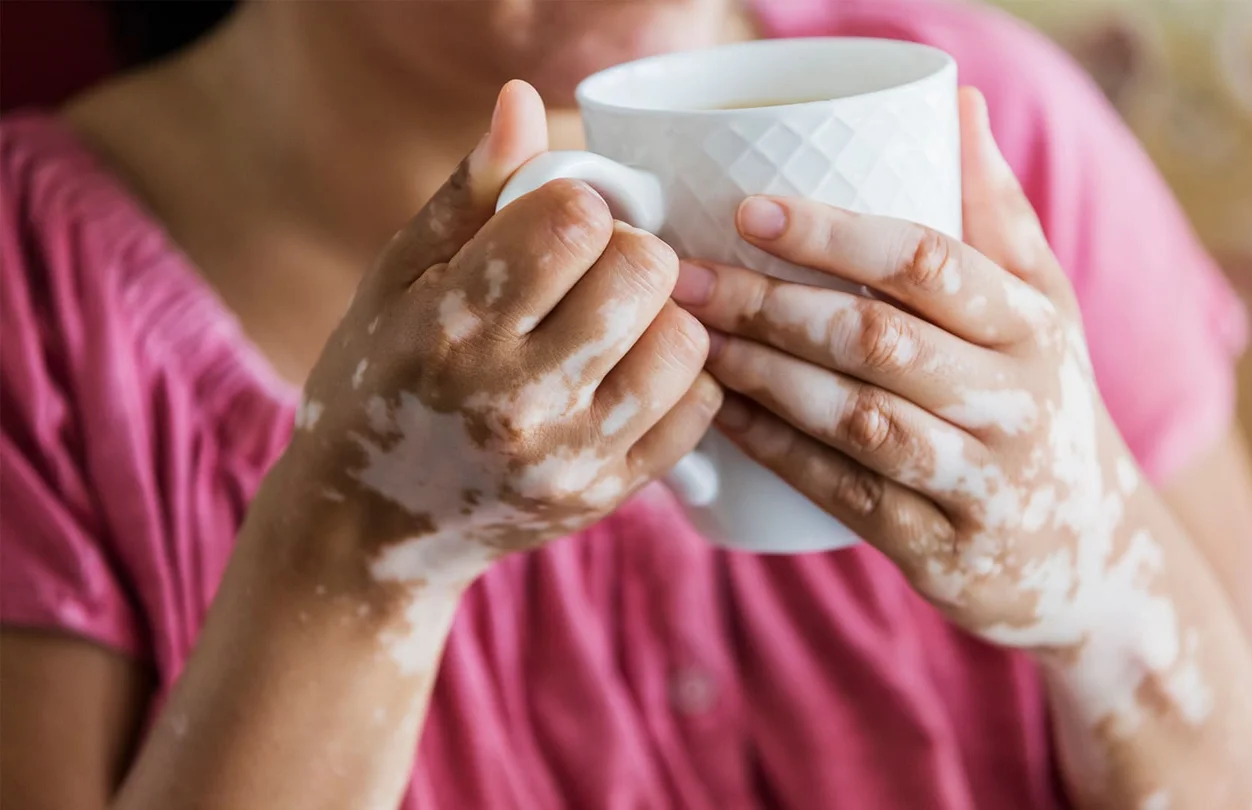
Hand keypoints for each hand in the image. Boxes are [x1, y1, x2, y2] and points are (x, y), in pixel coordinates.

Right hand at [264, 81, 718, 620]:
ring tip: (614, 323)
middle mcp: (515, 397)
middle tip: (594, 272)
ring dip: (661, 313)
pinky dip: (679, 376)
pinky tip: (629, 372)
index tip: (557, 226)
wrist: (370, 530)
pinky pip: (699, 406)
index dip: (579, 205)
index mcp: (451, 326)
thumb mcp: (397, 279)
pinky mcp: (607, 496)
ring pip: (685, 339)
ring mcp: (568, 456)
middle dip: (628, 251)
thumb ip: (469, 192)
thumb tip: (525, 101)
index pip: (574, 221)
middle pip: (643, 272)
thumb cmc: (377, 381)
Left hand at [675, 89, 1161, 660]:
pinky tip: (723, 413)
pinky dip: (777, 451)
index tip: (750, 210)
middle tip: (688, 278)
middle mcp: (1013, 403)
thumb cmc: (1046, 402)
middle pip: (876, 340)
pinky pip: (844, 495)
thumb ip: (997, 211)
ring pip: (855, 420)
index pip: (928, 262)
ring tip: (697, 339)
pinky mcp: (941, 552)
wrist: (1091, 556)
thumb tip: (958, 103)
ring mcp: (979, 484)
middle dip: (770, 305)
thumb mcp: (1046, 307)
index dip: (834, 234)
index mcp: (1031, 325)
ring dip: (764, 376)